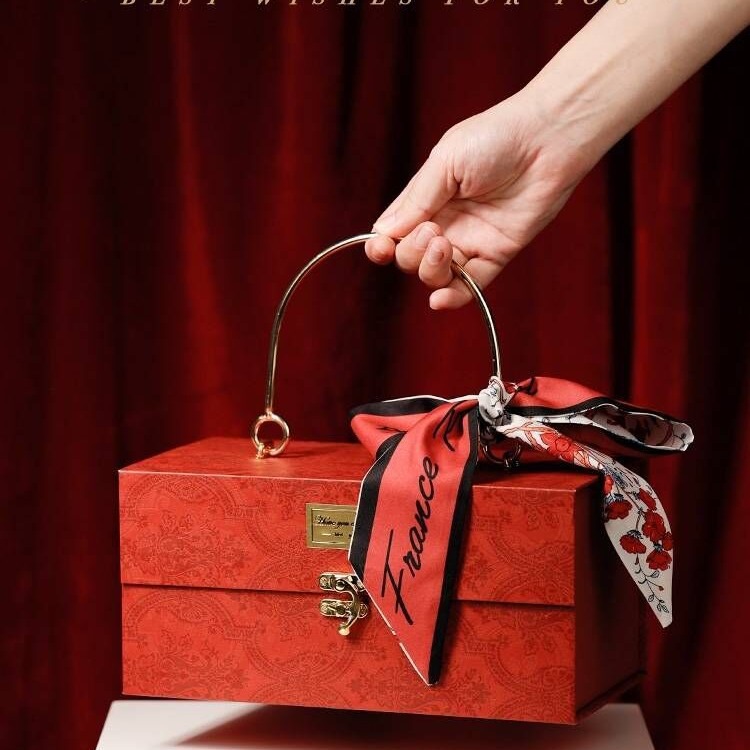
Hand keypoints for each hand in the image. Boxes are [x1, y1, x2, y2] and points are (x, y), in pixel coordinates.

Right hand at [365, 91, 590, 308]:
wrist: (548, 140)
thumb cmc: (496, 137)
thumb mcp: (445, 162)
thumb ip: (416, 200)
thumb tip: (384, 232)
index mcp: (427, 199)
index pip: (394, 232)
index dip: (382, 246)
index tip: (381, 248)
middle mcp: (445, 223)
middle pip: (410, 258)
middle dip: (412, 252)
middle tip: (433, 230)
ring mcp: (470, 241)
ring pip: (435, 276)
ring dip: (430, 269)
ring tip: (444, 245)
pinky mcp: (497, 254)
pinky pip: (471, 286)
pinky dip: (453, 298)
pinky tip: (440, 299)